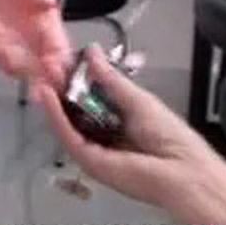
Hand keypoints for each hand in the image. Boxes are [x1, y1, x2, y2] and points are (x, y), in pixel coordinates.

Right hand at [31, 45, 225, 220]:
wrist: (182, 171)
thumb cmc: (171, 136)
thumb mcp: (137, 99)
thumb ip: (110, 78)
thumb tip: (92, 53)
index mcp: (119, 119)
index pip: (89, 94)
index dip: (75, 76)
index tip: (63, 58)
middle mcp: (104, 134)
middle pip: (74, 108)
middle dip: (60, 85)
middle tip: (47, 64)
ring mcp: (94, 149)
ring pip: (66, 122)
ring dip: (53, 98)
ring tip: (43, 74)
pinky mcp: (87, 161)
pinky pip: (67, 135)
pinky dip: (55, 114)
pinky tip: (47, 94)